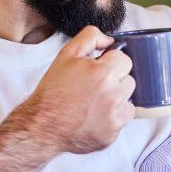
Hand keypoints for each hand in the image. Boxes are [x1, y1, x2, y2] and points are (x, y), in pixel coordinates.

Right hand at [11, 26, 134, 154]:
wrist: (41, 125)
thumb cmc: (53, 92)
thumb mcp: (66, 55)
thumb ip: (90, 38)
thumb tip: (110, 40)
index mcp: (103, 73)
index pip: (124, 59)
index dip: (109, 63)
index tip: (97, 70)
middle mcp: (113, 95)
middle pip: (129, 79)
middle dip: (114, 80)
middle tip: (93, 87)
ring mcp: (114, 116)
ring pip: (129, 99)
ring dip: (116, 98)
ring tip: (94, 102)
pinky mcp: (113, 133)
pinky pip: (124, 119)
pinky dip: (113, 117)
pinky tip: (95, 115)